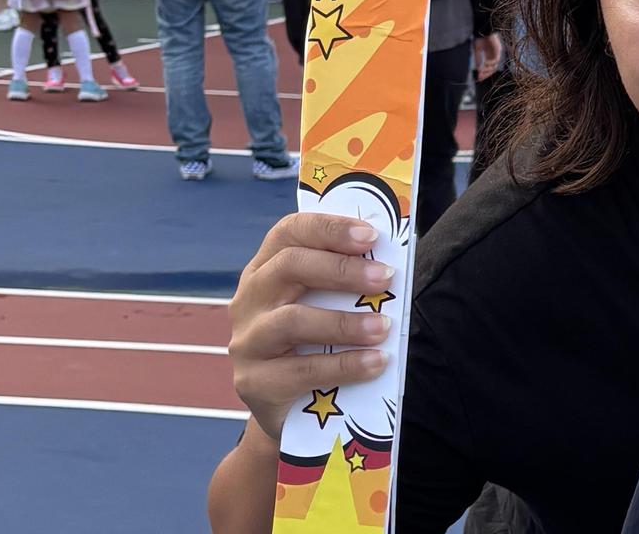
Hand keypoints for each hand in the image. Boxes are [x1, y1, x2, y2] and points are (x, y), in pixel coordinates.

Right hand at [226, 213, 396, 440]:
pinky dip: (344, 364)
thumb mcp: (327, 307)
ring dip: (344, 322)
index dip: (329, 228)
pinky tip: (376, 362)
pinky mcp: (254, 383)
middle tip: (385, 278)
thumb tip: (391, 267)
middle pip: (289, 267)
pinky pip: (301, 370)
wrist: (294, 411)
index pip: (289, 233)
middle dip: (341, 269)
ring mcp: (248, 342)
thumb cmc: (319, 345)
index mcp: (266, 270)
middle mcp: (249, 301)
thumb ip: (346, 285)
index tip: (370, 236)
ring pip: (292, 320)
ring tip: (382, 327)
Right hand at [473, 32, 504, 80]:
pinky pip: (496, 59)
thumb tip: (478, 70)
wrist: (483, 29)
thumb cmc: (480, 38)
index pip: (489, 67)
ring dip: (488, 69)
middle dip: (486, 74)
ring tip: (482, 70)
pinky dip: (490, 63)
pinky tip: (485, 64)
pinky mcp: (498, 49)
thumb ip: (478, 60)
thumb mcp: (477, 50)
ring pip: (495, 65)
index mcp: (489, 55)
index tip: (478, 78)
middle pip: (493, 68)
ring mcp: (497, 53)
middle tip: (480, 77)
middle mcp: (494, 55)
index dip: (484, 73)